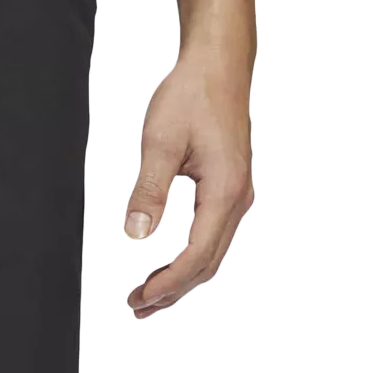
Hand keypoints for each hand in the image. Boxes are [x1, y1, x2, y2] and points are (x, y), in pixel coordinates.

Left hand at [124, 55, 253, 317]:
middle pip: (207, 264)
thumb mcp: (160, 141)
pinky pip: (212, 237)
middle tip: (135, 307)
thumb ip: (148, 189)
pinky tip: (165, 267)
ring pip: (211, 254)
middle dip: (172, 291)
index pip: (197, 255)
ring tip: (145, 297)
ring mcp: (238, 196)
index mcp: (224, 190)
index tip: (139, 297)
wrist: (218, 65)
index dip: (168, 283)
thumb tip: (134, 235)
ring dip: (180, 280)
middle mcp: (238, 198)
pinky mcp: (230, 190)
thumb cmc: (191, 95)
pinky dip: (188, 260)